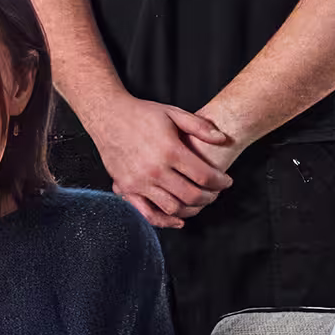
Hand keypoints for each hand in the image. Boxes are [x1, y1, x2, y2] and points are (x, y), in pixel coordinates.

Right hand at [80, 96, 233, 228]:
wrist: (107, 115)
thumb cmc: (142, 113)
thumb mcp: (173, 113)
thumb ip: (200, 126)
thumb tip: (223, 139)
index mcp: (170, 151)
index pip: (204, 176)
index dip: (221, 182)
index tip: (227, 181)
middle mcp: (155, 170)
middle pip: (191, 196)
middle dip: (210, 197)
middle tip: (215, 193)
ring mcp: (139, 182)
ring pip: (172, 208)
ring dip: (191, 210)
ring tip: (198, 201)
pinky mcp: (126, 188)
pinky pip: (147, 213)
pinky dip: (164, 221)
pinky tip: (178, 220)